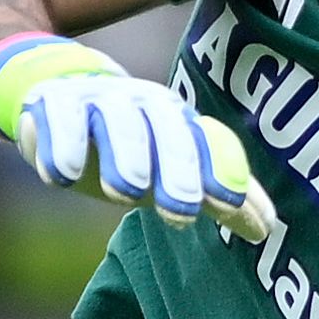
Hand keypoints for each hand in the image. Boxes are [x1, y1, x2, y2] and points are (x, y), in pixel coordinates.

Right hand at [0, 33, 276, 243]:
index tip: (228, 205)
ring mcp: (97, 100)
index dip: (220, 172)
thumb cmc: (127, 142)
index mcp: (177, 121)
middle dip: (177, 170)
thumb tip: (265, 227)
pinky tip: (63, 175)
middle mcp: (143, 105)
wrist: (58, 91)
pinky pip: (59, 119)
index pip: (207, 144)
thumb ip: (215, 193)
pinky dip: (61, 146)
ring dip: (125, 155)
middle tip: (181, 211)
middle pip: (167, 132)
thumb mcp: (170, 166)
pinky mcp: (53, 101)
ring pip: (116, 122)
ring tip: (126, 193)